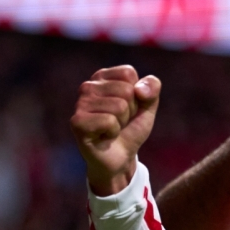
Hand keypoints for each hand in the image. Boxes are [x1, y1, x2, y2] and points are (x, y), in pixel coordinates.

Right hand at [70, 66, 160, 195]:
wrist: (121, 157)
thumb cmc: (130, 128)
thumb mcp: (148, 106)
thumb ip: (152, 88)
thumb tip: (138, 89)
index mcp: (102, 77)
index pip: (128, 73)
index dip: (137, 94)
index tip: (128, 108)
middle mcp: (87, 87)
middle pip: (126, 91)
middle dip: (130, 111)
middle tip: (120, 121)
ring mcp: (80, 104)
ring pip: (119, 106)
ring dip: (121, 123)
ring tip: (111, 129)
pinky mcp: (77, 122)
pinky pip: (109, 121)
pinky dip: (113, 132)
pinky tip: (104, 136)